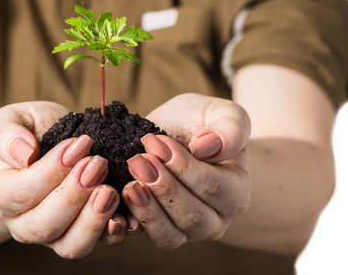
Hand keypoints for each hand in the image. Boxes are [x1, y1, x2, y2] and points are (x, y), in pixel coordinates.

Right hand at [0, 101, 125, 257]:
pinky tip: (125, 213)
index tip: (78, 144)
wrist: (49, 144)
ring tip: (110, 190)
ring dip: (94, 219)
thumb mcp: (10, 120)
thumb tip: (23, 154)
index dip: (52, 171)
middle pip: (45, 225)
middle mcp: (23, 224)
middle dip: (74, 195)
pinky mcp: (82, 235)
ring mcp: (54, 235)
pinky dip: (114, 232)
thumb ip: (7, 134)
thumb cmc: (28, 132)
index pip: (22, 193)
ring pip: (71, 245)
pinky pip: (98, 245)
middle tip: (97, 164)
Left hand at [122, 94, 250, 247]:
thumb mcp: (222, 113)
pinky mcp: (158, 231)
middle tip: (137, 161)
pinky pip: (144, 238)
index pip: (212, 187)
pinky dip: (129, 224)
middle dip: (162, 188)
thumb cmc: (201, 124)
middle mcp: (214, 220)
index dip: (182, 167)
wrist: (175, 135)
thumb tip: (205, 148)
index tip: (155, 143)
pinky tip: (116, 204)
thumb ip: (229, 129)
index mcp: (235, 192)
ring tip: (128, 184)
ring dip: (145, 209)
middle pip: (191, 216)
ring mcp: (185, 231)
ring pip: (168, 235)